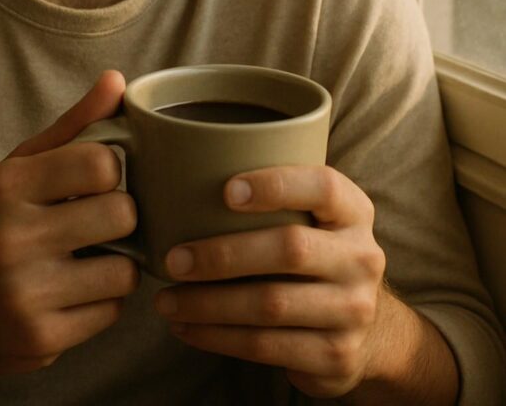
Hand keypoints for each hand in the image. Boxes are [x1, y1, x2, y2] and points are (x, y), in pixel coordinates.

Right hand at [0, 70, 138, 378]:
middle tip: (101, 221)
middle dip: (121, 218)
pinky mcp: (41, 339)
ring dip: (119, 264)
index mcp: (7, 185)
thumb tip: (118, 79)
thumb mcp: (20, 168)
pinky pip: (113, 311)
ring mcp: (25, 293)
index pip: (101, 162)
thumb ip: (73, 126)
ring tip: (91, 258)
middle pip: (122, 214)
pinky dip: (104, 301)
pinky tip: (76, 291)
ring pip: (126, 269)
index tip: (98, 181)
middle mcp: (11, 238)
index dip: (113, 171)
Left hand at [153, 165, 387, 399]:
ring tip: (166, 301)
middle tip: (174, 259)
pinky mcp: (335, 356)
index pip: (323, 187)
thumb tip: (186, 176)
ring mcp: (354, 311)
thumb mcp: (314, 219)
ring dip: (209, 304)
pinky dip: (218, 337)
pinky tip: (187, 328)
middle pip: (290, 249)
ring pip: (271, 304)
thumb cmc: (314, 255)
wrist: (366, 331)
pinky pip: (266, 346)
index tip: (226, 190)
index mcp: (354, 212)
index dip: (276, 185)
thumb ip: (276, 198)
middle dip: (223, 255)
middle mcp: (362, 258)